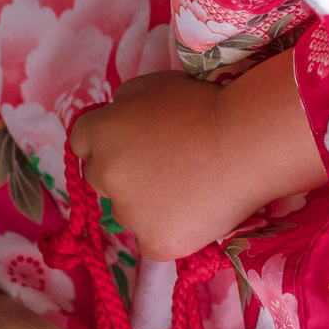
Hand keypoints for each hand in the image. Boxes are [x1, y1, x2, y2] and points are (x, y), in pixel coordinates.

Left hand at [71, 72, 256, 260]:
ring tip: (190, 188)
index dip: (108, 142)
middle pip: (101, 179)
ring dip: (148, 204)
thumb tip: (119, 121)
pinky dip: (171, 229)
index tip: (132, 144)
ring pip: (129, 212)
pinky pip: (153, 239)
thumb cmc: (203, 105)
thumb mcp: (154, 85)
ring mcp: (128, 214)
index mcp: (100, 133)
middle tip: (164, 168)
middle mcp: (104, 175)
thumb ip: (124, 104)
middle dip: (123, 174)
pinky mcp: (154, 243)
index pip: (83, 142)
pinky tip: (197, 212)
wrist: (245, 143)